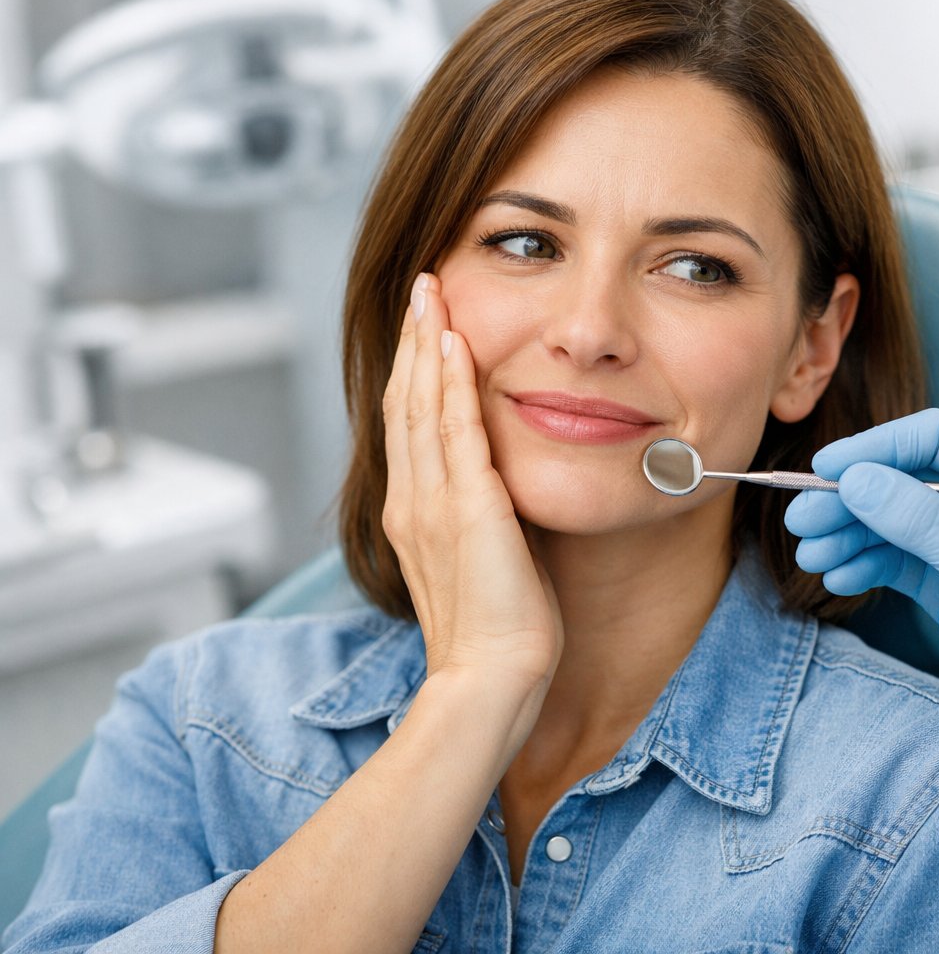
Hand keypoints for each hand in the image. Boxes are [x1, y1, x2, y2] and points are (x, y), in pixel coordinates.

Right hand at [382, 273, 562, 695]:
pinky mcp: (467, 510)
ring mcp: (433, 504)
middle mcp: (413, 502)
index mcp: (414, 514)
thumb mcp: (486, 560)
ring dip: (424, 344)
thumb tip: (504, 489)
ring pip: (420, 405)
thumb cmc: (498, 633)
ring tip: (430, 293)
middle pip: (403, 402)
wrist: (490, 680)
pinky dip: (449, 384)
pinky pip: (453, 432)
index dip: (412, 371)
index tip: (423, 327)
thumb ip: (484, 519)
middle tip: (420, 288)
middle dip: (411, 341)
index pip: (408, 425)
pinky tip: (453, 344)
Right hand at [785, 409, 938, 760]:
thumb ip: (922, 520)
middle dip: (853, 499)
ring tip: (811, 555)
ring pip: (898, 522)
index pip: (938, 439)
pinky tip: (840, 577)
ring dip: (852, 534)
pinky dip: (868, 565)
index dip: (877, 449)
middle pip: (908, 480)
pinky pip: (901, 561)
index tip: (825, 469)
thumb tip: (856, 479)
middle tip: (802, 520)